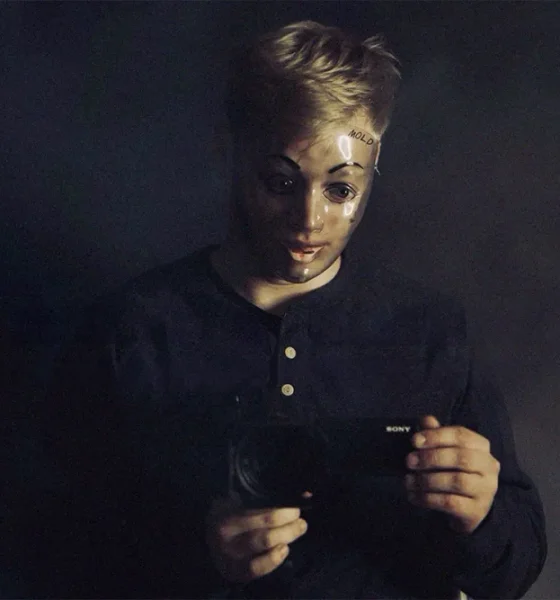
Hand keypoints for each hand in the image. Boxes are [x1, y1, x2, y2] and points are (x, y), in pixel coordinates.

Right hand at [205, 496, 307, 583]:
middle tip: (297, 513)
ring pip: (266, 539)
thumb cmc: (230, 516)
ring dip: (289, 533)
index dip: (281, 501)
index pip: (260, 500)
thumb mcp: (238, 501)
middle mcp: (226, 527)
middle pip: (267, 519)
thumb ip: (262, 495)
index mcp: (227, 505)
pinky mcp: (234, 571)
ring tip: (300, 527)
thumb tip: (302, 492)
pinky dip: (275, 558)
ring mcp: (229, 550)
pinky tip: (284, 549)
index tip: (294, 499)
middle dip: (289, 515)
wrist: (209, 545)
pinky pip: (258, 567)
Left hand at [405, 415, 499, 533]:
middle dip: (431, 458)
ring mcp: (485, 490)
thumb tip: (426, 420)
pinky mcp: (477, 511)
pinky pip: (451, 503)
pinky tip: (414, 496)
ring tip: (408, 480)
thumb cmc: (454, 471)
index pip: (461, 435)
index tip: (414, 441)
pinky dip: (428, 498)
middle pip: (461, 458)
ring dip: (427, 480)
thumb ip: (436, 434)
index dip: (436, 436)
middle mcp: (489, 467)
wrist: (467, 507)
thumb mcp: (445, 450)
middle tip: (409, 461)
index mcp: (481, 446)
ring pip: (457, 481)